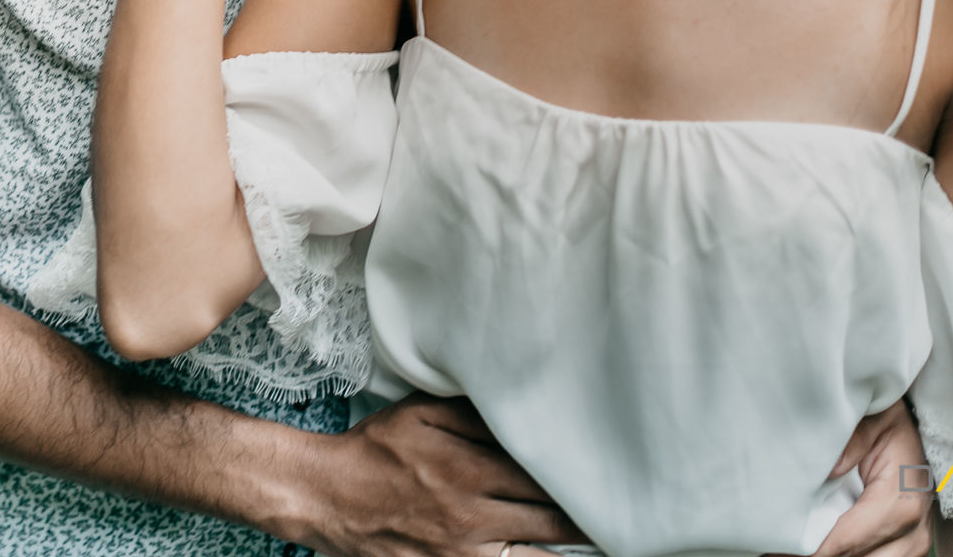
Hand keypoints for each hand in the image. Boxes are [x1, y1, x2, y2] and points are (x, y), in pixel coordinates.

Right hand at [291, 394, 589, 556]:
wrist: (325, 496)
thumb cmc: (376, 449)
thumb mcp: (421, 413)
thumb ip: (476, 413)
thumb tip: (526, 410)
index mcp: (468, 468)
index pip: (544, 478)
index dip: (581, 481)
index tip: (614, 479)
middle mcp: (471, 517)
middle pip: (551, 524)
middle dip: (588, 521)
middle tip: (626, 516)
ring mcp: (460, 555)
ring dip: (570, 553)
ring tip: (605, 546)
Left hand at [769, 398, 932, 556]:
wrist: (921, 431)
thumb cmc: (891, 426)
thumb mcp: (872, 422)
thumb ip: (851, 444)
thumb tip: (830, 469)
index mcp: (900, 504)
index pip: (846, 541)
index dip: (810, 549)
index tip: (780, 547)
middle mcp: (912, 532)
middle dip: (819, 554)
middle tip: (782, 548)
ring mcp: (915, 543)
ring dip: (834, 555)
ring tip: (796, 547)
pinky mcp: (910, 546)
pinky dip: (851, 555)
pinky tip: (822, 546)